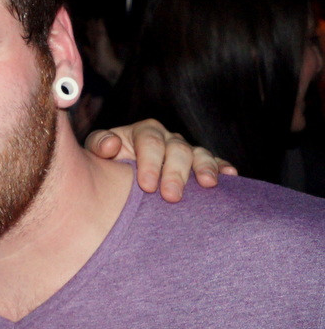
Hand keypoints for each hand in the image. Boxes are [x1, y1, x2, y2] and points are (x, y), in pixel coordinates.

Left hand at [85, 118, 236, 201]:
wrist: (118, 177)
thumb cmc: (107, 165)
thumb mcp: (96, 153)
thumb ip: (99, 145)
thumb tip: (112, 144)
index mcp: (142, 132)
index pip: (149, 141)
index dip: (149, 162)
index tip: (146, 186)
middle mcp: (167, 139)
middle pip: (177, 149)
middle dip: (175, 173)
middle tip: (171, 196)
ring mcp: (185, 152)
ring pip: (198, 154)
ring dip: (204, 168)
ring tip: (207, 184)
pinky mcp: (198, 165)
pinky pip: (215, 163)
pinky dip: (222, 168)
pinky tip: (231, 176)